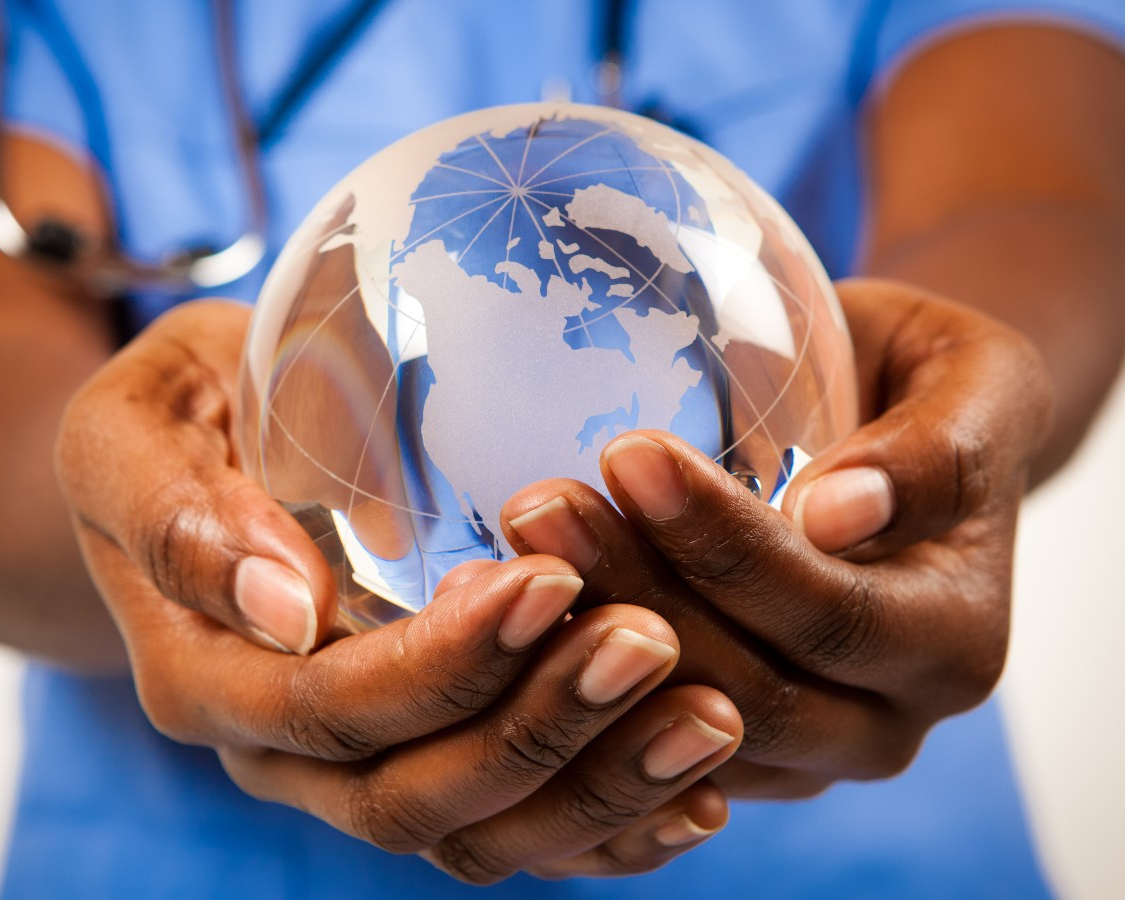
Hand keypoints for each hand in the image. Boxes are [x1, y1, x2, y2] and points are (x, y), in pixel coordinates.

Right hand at [55, 299, 742, 882]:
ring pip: (482, 833)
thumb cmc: (175, 417)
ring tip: (714, 715)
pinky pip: (518, 831)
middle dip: (542, 729)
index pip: (332, 708)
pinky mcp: (426, 759)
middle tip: (655, 642)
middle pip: (417, 793)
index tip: (552, 581)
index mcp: (208, 678)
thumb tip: (282, 605)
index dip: (445, 665)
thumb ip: (179, 514)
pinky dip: (610, 824)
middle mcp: (282, 752)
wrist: (193, 466)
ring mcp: (358, 769)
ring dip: (601, 786)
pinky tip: (699, 788)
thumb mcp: (134, 429)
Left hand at [501, 279, 1052, 798]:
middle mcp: (886, 719)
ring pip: (683, 724)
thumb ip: (929, 453)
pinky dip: (575, 684)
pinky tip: (504, 611)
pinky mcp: (738, 752)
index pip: (828, 612)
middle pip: (746, 686)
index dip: (724, 543)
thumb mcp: (971, 383)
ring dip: (586, 639)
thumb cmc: (931, 390)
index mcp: (953, 641)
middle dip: (633, 593)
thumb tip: (837, 515)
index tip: (628, 455)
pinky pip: (648, 740)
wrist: (908, 452)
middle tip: (536, 504)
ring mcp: (807, 749)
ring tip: (509, 549)